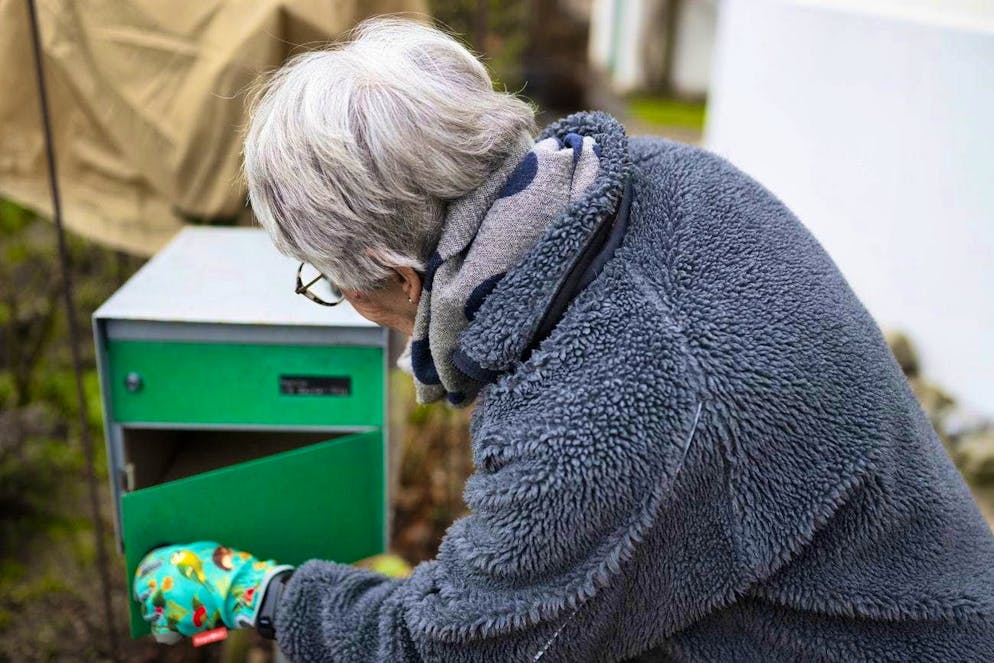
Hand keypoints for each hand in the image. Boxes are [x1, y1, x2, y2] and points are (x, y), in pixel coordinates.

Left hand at [133, 541, 291, 643]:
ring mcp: (168, 603)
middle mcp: (164, 579)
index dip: (146, 574)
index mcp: (171, 559)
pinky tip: (174, 628)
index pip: (146, 566)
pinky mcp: (176, 624)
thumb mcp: (206, 552)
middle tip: (158, 598)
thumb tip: (172, 564)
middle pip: (144, 590)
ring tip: (171, 613)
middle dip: (148, 594)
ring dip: (157, 613)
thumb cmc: (231, 568)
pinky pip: (161, 632)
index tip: (147, 580)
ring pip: (149, 612)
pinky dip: (166, 632)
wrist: (248, 589)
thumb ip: (185, 558)